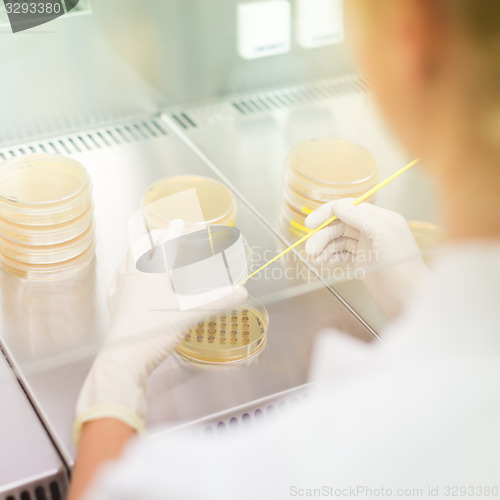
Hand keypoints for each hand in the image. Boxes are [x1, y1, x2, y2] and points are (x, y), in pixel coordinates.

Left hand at [73, 221, 247, 443]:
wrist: (125, 357)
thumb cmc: (156, 331)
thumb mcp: (192, 314)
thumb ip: (219, 302)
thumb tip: (242, 292)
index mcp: (153, 273)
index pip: (166, 246)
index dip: (174, 232)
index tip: (179, 222)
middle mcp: (135, 276)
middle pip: (139, 246)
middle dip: (152, 236)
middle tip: (160, 233)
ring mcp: (121, 289)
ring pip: (124, 260)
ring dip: (134, 250)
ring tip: (140, 248)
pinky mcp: (114, 305)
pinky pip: (115, 280)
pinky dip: (120, 272)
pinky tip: (121, 276)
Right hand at [305, 199, 430, 317]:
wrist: (408, 298)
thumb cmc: (401, 265)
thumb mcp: (383, 233)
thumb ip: (360, 216)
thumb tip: (338, 206)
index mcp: (379, 218)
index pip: (348, 207)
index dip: (326, 213)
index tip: (310, 223)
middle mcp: (372, 229)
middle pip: (339, 225)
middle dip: (322, 236)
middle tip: (310, 250)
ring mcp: (366, 245)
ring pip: (338, 240)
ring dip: (324, 247)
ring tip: (315, 259)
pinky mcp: (361, 260)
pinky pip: (340, 253)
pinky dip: (330, 256)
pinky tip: (325, 262)